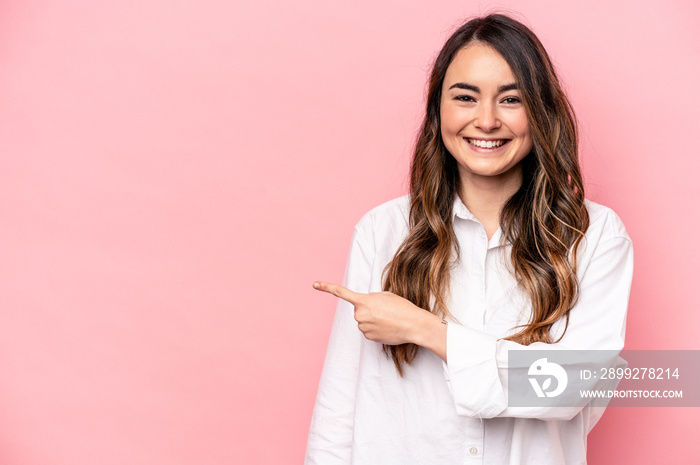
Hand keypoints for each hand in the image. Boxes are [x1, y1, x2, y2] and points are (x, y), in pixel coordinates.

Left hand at [313, 281, 439, 345]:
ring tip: (388, 319)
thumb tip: (365, 307)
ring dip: (373, 320)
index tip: (315, 284)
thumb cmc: (402, 307)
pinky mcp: (368, 337)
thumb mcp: (385, 296)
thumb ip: (371, 299)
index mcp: (363, 301)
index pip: (342, 292)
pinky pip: (368, 331)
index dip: (327, 287)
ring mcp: (363, 327)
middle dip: (369, 310)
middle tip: (385, 310)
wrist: (413, 324)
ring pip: (364, 321)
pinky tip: (387, 327)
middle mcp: (360, 314)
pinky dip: (376, 329)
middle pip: (359, 310)